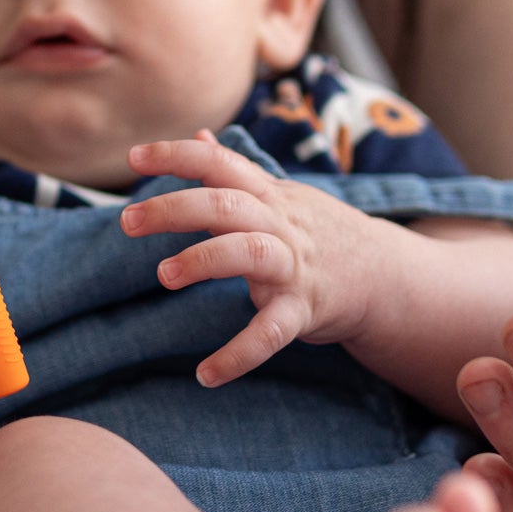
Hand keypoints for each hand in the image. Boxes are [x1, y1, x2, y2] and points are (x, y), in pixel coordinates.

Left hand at [120, 133, 394, 385]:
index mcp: (267, 194)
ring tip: (164, 275)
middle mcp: (280, 223)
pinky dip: (239, 354)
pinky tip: (206, 375)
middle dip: (176, 208)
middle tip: (128, 221)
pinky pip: (271, 332)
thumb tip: (199, 135)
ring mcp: (294, 266)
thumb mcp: (279, 194)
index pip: (220, 161)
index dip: (177, 154)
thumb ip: (236, 169)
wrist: (384, 276)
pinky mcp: (304, 310)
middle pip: (226, 203)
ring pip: (248, 253)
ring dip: (203, 261)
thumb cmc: (317, 231)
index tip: (134, 157)